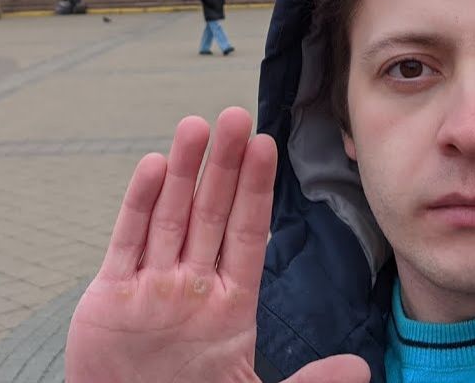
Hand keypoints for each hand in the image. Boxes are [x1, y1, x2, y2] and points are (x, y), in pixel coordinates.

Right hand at [65, 107, 369, 382]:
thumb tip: (361, 370)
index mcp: (231, 304)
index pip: (247, 233)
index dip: (256, 190)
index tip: (266, 147)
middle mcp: (192, 284)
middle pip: (211, 213)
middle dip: (223, 166)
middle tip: (235, 115)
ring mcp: (153, 284)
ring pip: (171, 216)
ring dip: (183, 172)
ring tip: (196, 126)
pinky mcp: (112, 295)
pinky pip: (129, 241)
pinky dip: (139, 204)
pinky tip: (153, 167)